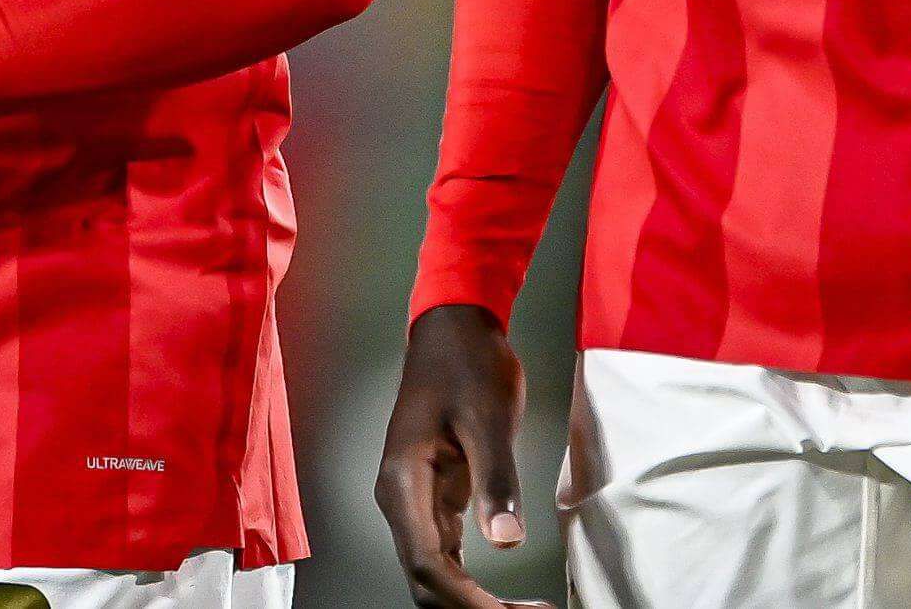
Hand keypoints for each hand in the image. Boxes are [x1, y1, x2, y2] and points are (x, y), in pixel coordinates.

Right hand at [376, 304, 547, 608]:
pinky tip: (509, 596)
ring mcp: (416, 502)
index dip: (465, 601)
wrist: (454, 329)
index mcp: (403, 482)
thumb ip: (495, 480)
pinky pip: (447, 557)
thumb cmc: (467, 364)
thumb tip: (506, 540)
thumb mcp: (488, 418)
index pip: (426, 564)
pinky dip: (475, 584)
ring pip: (435, 575)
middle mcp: (401, 500)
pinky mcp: (435, 500)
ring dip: (474, 603)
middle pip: (426, 581)